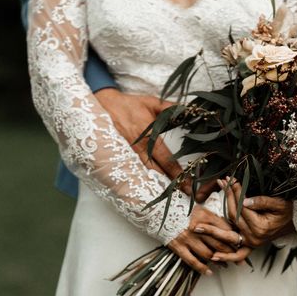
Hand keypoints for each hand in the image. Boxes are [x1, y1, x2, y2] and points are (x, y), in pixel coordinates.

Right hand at [95, 88, 218, 200]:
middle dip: (172, 183)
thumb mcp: (153, 102)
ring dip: (160, 183)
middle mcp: (139, 148)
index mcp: (148, 136)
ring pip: (147, 173)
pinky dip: (148, 178)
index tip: (188, 182)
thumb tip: (190, 109)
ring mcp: (130, 153)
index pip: (165, 159)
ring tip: (175, 193)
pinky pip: (138, 169)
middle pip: (157, 172)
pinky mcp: (125, 155)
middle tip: (187, 193)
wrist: (106, 105)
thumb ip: (172, 108)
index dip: (177, 172)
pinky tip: (157, 186)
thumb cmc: (131, 104)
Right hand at [168, 206, 251, 274]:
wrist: (161, 211)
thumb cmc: (182, 209)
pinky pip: (193, 261)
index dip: (234, 239)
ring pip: (208, 254)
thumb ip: (213, 218)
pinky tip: (209, 272)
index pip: (224, 230)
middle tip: (238, 259)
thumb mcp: (200, 208)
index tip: (241, 244)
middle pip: (219, 244)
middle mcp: (198, 229)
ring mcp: (188, 239)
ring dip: (219, 261)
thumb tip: (228, 228)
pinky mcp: (179, 247)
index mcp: (205, 216)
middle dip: (230, 253)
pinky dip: (202, 268)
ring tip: (225, 265)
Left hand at [194, 179, 294, 260]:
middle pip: (233, 217)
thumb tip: (245, 200)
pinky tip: (214, 257)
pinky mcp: (252, 246)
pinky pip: (238, 254)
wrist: (296, 222)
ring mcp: (252, 243)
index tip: (228, 179)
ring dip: (213, 232)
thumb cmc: (289, 211)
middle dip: (225, 200)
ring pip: (229, 236)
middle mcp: (254, 237)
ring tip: (197, 228)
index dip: (235, 192)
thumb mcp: (279, 203)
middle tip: (218, 186)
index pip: (242, 207)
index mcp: (260, 226)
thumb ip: (262, 201)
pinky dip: (227, 257)